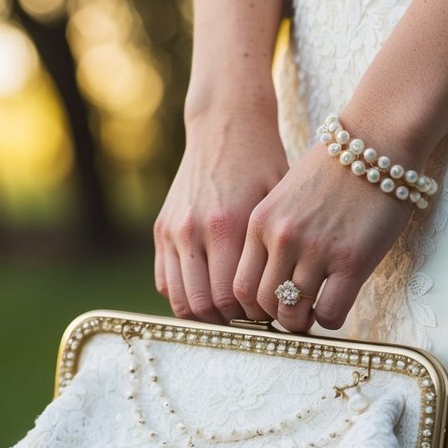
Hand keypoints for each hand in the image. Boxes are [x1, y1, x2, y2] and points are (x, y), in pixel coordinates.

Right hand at [154, 95, 288, 323]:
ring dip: (204, 313)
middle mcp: (193, 230)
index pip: (229, 296)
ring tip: (229, 311)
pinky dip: (184, 295)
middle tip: (249, 319)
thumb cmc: (263, 164)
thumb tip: (285, 298)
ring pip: (178, 299)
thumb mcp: (277, 203)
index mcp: (226, 225)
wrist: (226, 126)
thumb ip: (274, 251)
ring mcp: (172, 231)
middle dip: (227, 321)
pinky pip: (164, 281)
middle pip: (202, 304)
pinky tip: (209, 291)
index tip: (267, 314)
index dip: (249, 316)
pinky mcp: (161, 229)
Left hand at [233, 139, 413, 332]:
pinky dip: (329, 320)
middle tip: (291, 315)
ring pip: (293, 313)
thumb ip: (271, 234)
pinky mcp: (351, 261)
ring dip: (301, 321)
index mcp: (260, 223)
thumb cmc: (332, 171)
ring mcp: (316, 250)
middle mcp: (282, 238)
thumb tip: (270, 279)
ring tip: (312, 313)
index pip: (240, 285)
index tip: (267, 309)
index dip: (251, 307)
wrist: (375, 144)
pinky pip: (330, 313)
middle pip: (262, 303)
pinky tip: (335, 307)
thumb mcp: (283, 197)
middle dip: (275, 317)